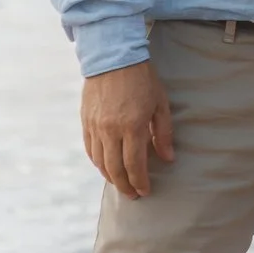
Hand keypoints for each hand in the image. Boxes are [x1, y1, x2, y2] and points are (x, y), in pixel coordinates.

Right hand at [81, 60, 174, 198]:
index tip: (145, 191)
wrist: (113, 57)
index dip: (140, 182)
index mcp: (132, 126)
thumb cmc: (143, 79)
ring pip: (100, 162)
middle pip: (115, 169)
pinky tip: (106, 167)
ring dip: (110, 177)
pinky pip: (90, 149)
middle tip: (133, 195)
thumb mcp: (160, 103)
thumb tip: (168, 159)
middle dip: (125, 186)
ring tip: (121, 184)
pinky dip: (97, 162)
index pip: (134, 165)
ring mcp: (95, 126)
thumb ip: (163, 133)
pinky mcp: (85, 121)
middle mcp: (110, 130)